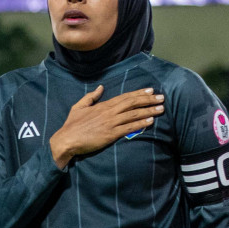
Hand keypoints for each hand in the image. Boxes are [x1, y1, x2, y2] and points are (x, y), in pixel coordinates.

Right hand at [48, 85, 164, 168]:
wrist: (67, 140)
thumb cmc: (72, 125)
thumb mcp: (79, 106)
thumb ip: (91, 96)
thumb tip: (100, 88)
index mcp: (103, 105)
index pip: (125, 97)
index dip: (139, 93)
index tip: (150, 90)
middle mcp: (109, 112)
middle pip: (132, 103)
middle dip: (148, 100)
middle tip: (161, 98)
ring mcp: (110, 123)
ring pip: (133, 114)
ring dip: (148, 111)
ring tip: (160, 109)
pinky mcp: (110, 134)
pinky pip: (129, 128)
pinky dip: (140, 124)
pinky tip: (150, 121)